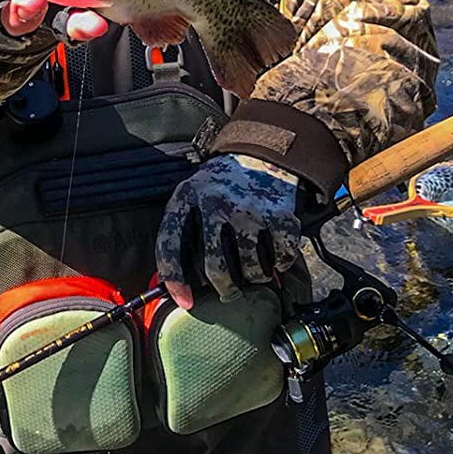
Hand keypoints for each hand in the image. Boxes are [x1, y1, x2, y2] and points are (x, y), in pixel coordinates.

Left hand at [155, 155, 301, 309]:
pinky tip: (275, 255)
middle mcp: (216, 203)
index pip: (171, 244)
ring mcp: (249, 209)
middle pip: (217, 267)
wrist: (260, 151)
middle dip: (224, 289)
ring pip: (251, 268)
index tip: (186, 302)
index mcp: (187, 197)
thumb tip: (175, 283)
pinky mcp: (279, 214)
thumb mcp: (192, 192)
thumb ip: (181, 227)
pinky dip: (280, 264)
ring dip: (254, 277)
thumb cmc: (221, 182)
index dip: (174, 279)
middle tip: (229, 293)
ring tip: (253, 271)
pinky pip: (281, 257)